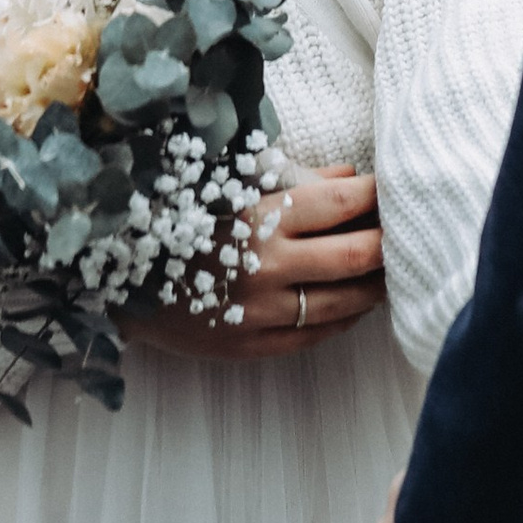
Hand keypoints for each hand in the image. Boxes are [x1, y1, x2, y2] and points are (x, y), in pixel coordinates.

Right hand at [131, 164, 386, 361]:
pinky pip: (317, 336)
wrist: (113, 274)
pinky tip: (357, 301)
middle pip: (360, 256)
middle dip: (392, 242)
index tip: (396, 188)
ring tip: (392, 267)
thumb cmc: (178, 217)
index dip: (380, 194)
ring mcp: (258, 313)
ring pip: (347, 302)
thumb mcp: (231, 184)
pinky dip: (346, 317)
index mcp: (259, 216)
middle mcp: (265, 266)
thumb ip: (297, 180)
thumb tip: (353, 176)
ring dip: (378, 284)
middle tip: (409, 231)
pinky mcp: (250, 346)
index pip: (345, 203)